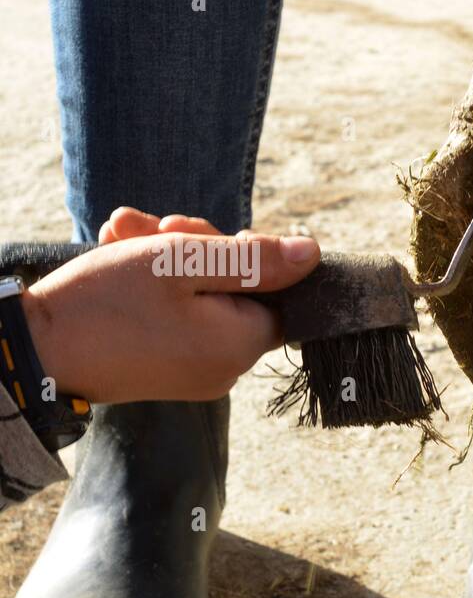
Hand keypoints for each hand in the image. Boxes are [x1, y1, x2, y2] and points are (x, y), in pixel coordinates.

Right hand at [20, 207, 319, 403]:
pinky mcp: (166, 370)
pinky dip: (153, 284)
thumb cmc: (106, 303)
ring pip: (200, 297)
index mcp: (241, 345)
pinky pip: (177, 318)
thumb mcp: (183, 262)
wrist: (34, 350)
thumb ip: (254, 259)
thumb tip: (312, 253)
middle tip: (152, 224)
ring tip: (122, 233)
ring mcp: (195, 372)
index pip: (276, 291)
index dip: (245, 254)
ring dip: (166, 257)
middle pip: (236, 291)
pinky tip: (119, 253)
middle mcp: (226, 368)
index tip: (200, 232)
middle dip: (195, 248)